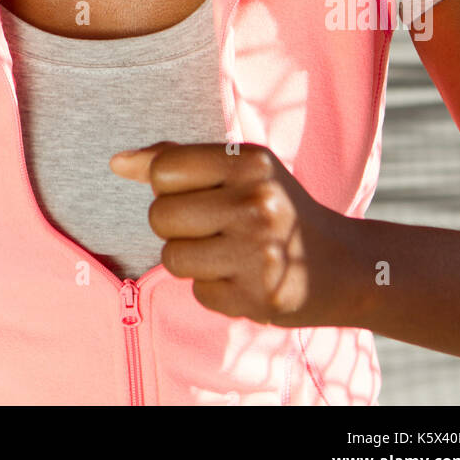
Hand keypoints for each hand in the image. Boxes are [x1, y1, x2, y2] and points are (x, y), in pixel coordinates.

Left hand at [110, 141, 360, 328]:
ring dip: (191, 258)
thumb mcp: (238, 168)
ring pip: (172, 258)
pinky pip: (197, 292)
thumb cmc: (275, 206)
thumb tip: (116, 162)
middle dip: (176, 225)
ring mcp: (258, 254)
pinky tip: (244, 276)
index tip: (196, 191)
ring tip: (227, 251)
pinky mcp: (257, 298)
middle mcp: (256, 204)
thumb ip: (175, 161)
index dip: (168, 185)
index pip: (164, 170)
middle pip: (159, 216)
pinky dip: (214, 287)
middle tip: (213, 225)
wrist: (343, 265)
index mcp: (250, 162)